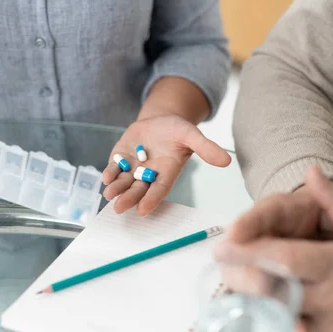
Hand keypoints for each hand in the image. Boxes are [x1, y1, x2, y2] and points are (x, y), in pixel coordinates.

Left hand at [102, 114, 230, 214]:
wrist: (159, 120)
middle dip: (129, 199)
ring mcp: (133, 168)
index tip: (143, 210)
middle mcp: (148, 175)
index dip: (151, 200)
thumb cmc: (177, 130)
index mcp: (166, 173)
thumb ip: (206, 148)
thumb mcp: (192, 135)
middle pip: (138, 191)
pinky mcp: (121, 159)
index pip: (159, 190)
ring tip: (109, 194)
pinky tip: (106, 176)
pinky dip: (110, 173)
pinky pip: (114, 168)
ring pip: (123, 182)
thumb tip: (226, 161)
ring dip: (116, 189)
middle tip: (119, 208)